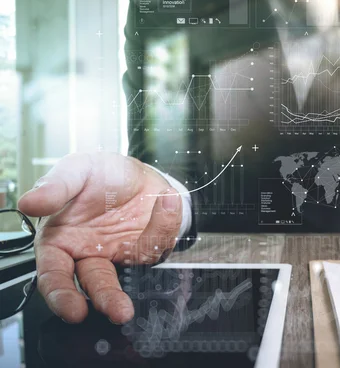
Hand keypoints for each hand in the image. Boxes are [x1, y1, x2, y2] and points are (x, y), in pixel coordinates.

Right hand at [18, 152, 182, 323]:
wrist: (137, 171)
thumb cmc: (100, 175)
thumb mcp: (77, 170)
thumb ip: (56, 187)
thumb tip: (29, 203)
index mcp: (60, 240)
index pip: (54, 274)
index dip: (60, 294)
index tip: (73, 309)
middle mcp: (88, 254)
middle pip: (93, 284)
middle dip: (106, 299)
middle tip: (119, 311)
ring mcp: (118, 254)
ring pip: (129, 272)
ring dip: (139, 262)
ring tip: (146, 259)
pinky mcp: (145, 248)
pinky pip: (156, 244)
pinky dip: (164, 222)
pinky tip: (167, 201)